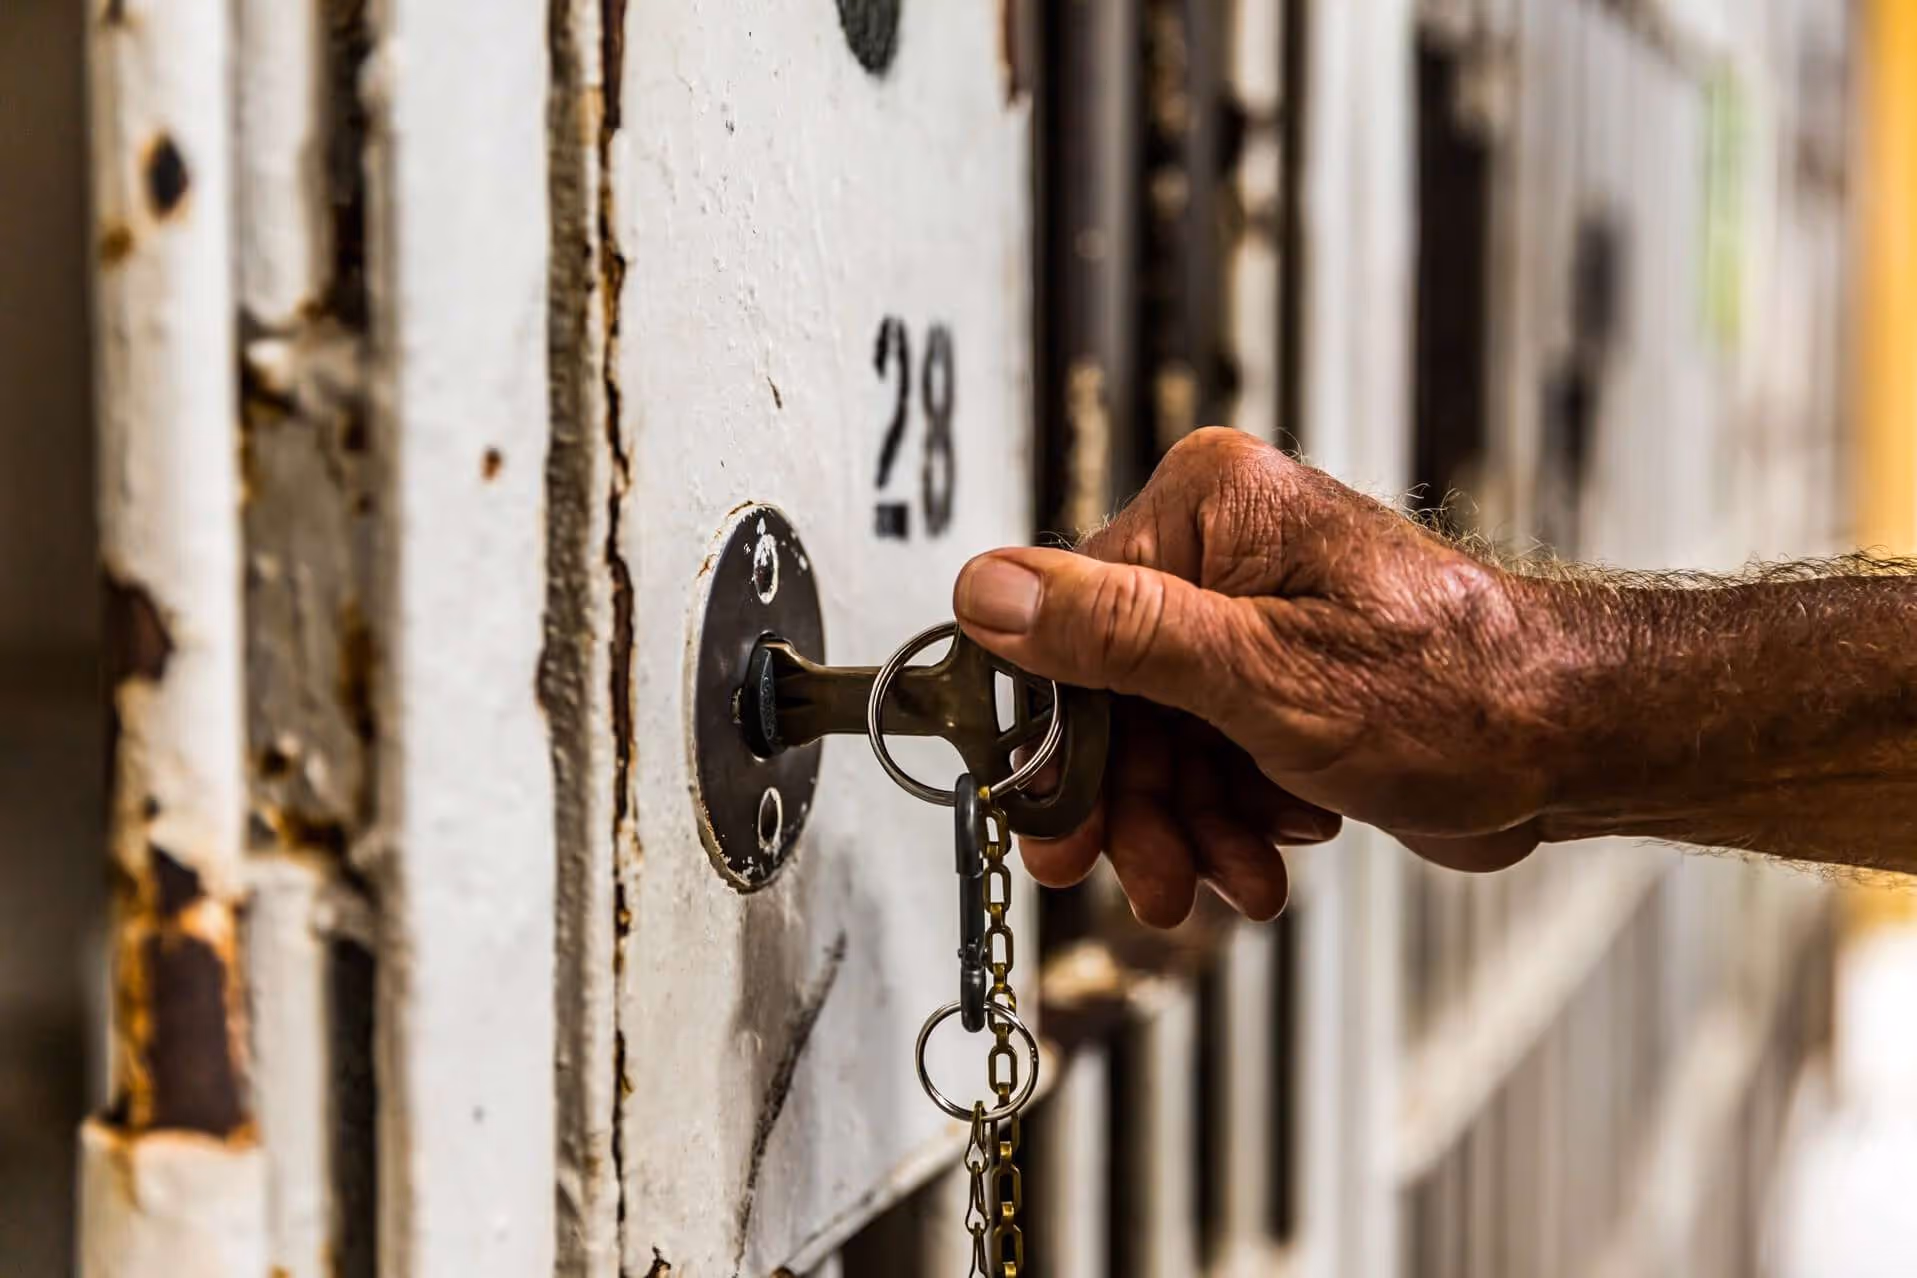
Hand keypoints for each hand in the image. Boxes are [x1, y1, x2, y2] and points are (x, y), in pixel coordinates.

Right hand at [953, 428, 1555, 926]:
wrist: (1571, 744)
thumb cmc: (1454, 690)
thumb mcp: (1260, 673)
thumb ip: (1115, 634)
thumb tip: (986, 589)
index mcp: (1205, 509)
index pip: (1064, 621)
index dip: (1053, 737)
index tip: (1048, 823)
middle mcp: (1218, 548)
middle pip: (1108, 692)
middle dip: (1134, 801)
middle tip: (1145, 880)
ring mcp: (1247, 614)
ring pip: (1156, 738)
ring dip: (1184, 825)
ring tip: (1226, 882)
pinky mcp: (1274, 674)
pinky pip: (1206, 753)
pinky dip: (1227, 816)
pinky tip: (1268, 855)